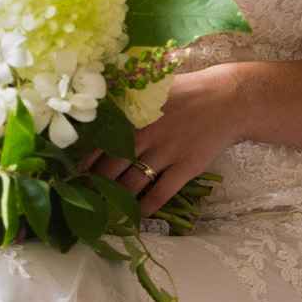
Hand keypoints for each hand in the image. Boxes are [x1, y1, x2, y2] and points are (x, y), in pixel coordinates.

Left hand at [78, 64, 244, 216]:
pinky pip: (161, 192)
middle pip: (111, 166)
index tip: (73, 173)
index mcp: (135, 113)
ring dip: (117, 199)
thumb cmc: (188, 91)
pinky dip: (146, 206)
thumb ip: (129, 96)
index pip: (100, 140)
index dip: (85, 160)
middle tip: (83, 198)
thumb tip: (100, 103)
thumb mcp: (154, 86)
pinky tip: (137, 215)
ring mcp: (166, 152)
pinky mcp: (186, 167)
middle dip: (95, 185)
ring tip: (104, 210)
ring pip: (132, 182)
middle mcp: (146, 134)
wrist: (228, 100)